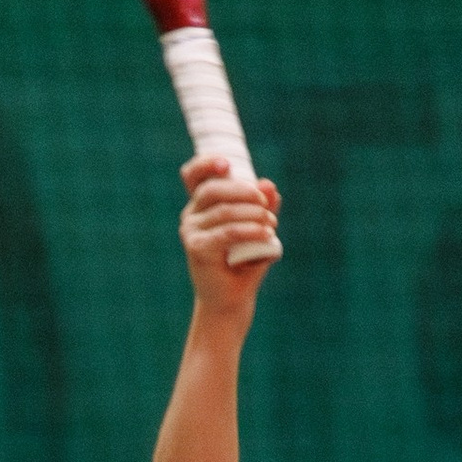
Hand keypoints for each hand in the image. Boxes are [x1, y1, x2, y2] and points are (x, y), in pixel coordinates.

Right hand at [179, 152, 279, 299]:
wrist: (233, 297)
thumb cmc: (244, 261)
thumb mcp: (258, 227)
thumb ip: (264, 206)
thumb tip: (269, 184)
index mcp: (201, 204)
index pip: (193, 175)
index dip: (206, 163)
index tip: (226, 164)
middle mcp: (191, 215)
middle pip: (213, 189)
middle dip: (244, 191)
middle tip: (266, 204)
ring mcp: (190, 231)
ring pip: (224, 211)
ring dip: (253, 214)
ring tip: (271, 224)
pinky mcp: (196, 248)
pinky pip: (227, 232)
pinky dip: (250, 231)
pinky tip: (267, 234)